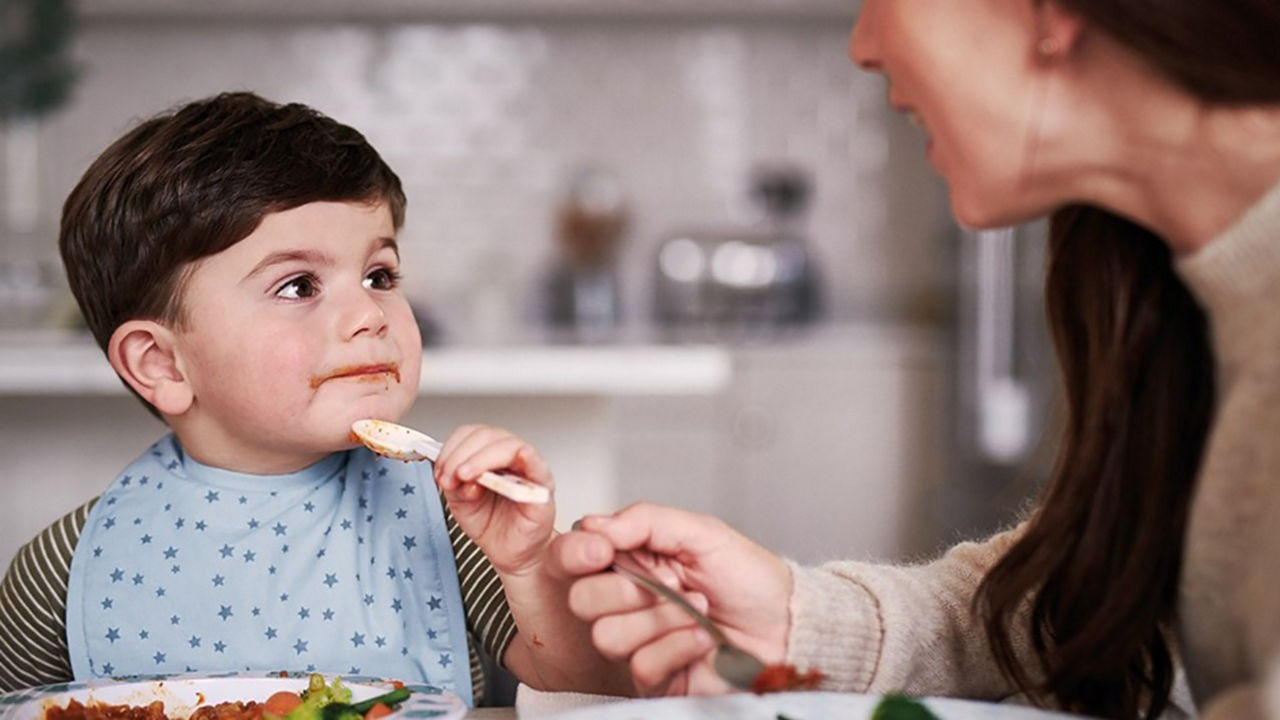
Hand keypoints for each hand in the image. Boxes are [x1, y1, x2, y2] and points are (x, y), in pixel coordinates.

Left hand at [434, 425, 554, 576]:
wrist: (512, 554)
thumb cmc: (493, 527)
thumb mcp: (462, 504)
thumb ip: (456, 486)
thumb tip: (458, 475)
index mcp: (488, 457)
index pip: (469, 435)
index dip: (451, 448)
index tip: (440, 471)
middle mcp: (508, 458)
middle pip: (485, 436)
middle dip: (460, 455)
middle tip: (450, 478)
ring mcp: (527, 468)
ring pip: (507, 444)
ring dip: (481, 459)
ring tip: (466, 477)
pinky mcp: (542, 484)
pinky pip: (536, 464)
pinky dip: (525, 457)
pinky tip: (515, 459)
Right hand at [549, 502, 792, 695]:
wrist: (787, 626)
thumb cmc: (751, 579)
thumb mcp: (703, 532)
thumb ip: (645, 520)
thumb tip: (594, 524)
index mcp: (634, 559)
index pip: (575, 556)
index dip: (579, 554)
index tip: (603, 551)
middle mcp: (629, 600)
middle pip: (582, 599)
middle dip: (628, 589)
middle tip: (670, 583)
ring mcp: (640, 640)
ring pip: (608, 635)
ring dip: (661, 619)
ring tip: (697, 610)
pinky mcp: (655, 676)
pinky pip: (642, 665)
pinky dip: (679, 646)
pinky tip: (702, 637)